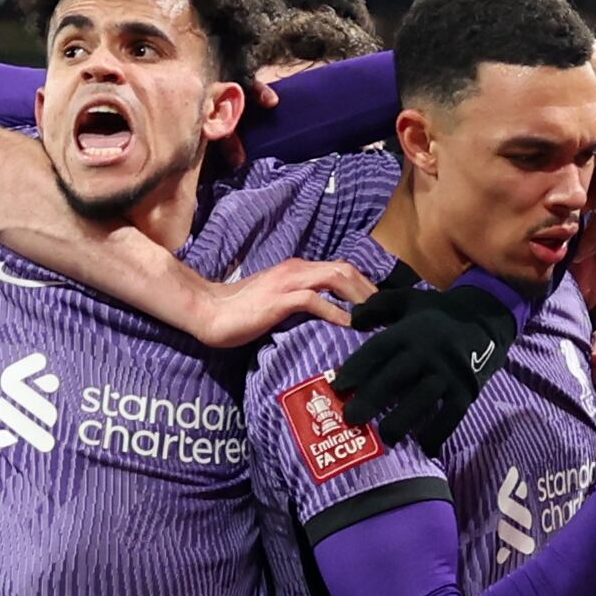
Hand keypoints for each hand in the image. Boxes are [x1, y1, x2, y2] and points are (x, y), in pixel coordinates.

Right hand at [186, 257, 367, 352]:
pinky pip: (314, 300)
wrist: (208, 312)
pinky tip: (349, 326)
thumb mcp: (278, 304)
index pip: (341, 269)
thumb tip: (325, 320)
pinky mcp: (279, 298)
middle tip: (387, 313)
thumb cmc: (241, 312)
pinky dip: (336, 312)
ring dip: (359, 297)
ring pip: (335, 278)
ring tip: (375, 317)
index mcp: (298, 269)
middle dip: (369, 290)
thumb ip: (301, 304)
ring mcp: (288, 281)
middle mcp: (297, 269)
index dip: (364, 285)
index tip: (380, 306)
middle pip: (346, 269)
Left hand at [333, 269, 517, 453]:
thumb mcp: (408, 299)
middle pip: (395, 377)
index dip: (357, 368)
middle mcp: (427, 352)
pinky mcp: (466, 389)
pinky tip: (424, 447)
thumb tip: (353, 319)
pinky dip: (438, 432)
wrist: (487, 316)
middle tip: (351, 419)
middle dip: (372, 399)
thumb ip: (378, 306)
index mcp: (409, 331)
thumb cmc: (439, 312)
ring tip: (385, 438)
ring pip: (421, 399)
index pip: (378, 350)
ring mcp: (448, 372)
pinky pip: (451, 414)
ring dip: (402, 420)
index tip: (338, 386)